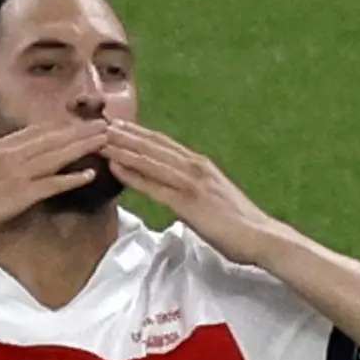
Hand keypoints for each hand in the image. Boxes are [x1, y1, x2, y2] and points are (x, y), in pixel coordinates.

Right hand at [0, 120, 108, 236]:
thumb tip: (3, 158)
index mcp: (1, 147)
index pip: (38, 132)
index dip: (63, 127)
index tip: (83, 122)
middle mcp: (12, 154)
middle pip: (54, 138)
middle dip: (81, 131)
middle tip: (107, 124)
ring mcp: (17, 173)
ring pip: (57, 155)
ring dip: (84, 146)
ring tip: (107, 140)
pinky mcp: (19, 194)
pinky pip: (51, 184)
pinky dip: (72, 178)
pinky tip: (91, 174)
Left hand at [102, 120, 275, 264]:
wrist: (259, 236)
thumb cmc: (239, 224)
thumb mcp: (213, 198)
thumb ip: (194, 189)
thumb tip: (178, 190)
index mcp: (200, 165)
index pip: (164, 144)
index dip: (140, 133)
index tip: (119, 125)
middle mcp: (195, 167)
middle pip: (153, 146)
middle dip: (125, 134)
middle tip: (100, 123)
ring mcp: (191, 183)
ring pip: (150, 160)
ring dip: (123, 148)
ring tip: (99, 139)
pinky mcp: (187, 202)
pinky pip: (154, 185)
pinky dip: (132, 174)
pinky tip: (115, 167)